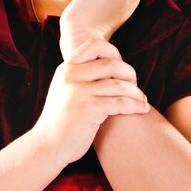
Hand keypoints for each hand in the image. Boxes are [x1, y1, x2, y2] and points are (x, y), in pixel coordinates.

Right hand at [32, 38, 149, 163]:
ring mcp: (79, 92)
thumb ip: (80, 75)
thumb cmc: (62, 119)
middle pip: (111, 63)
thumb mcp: (64, 88)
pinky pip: (121, 103)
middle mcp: (71, 75)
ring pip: (119, 84)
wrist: (47, 145)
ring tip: (142, 99)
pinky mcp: (89, 109)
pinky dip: (136, 105)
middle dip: (129, 73)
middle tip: (134, 85)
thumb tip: (109, 63)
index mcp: (66, 67)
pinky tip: (143, 109)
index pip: (94, 44)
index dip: (113, 51)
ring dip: (136, 92)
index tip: (120, 67)